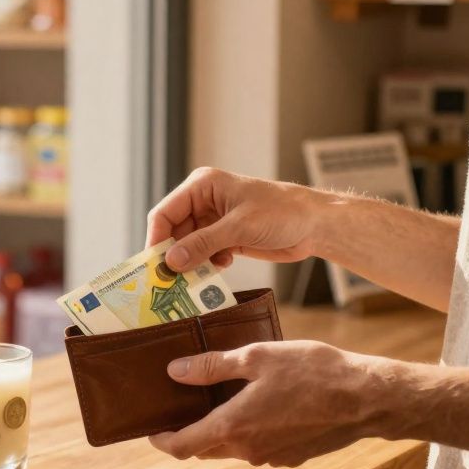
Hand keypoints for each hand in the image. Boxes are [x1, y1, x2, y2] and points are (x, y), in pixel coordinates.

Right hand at [146, 167, 332, 271]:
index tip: (155, 267)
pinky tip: (222, 266)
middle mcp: (204, 202)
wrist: (314, 225)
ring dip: (191, 263)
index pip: (165, 213)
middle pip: (173, 232)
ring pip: (188, 247)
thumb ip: (203, 244)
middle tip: (171, 282)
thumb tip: (171, 262)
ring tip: (196, 278)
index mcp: (202, 186)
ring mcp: (214, 222)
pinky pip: (204, 255)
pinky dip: (207, 265)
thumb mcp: (239, 227)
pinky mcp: (226, 239)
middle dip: (174, 256)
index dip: (156, 239)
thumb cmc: (281, 212)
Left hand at [148, 341, 394, 466]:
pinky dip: (249, 431)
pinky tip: (261, 404)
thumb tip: (175, 372)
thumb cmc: (313, 372)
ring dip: (221, 430)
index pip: (182, 446)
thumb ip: (213, 367)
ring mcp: (271, 457)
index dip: (161, 440)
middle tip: (184, 405)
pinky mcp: (292, 456)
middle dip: (190, 432)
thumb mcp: (257, 358)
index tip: (151, 429)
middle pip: (205, 448)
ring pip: (233, 448)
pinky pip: (259, 447)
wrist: (366, 399)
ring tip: (222, 398)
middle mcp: (248, 451)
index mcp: (232, 427)